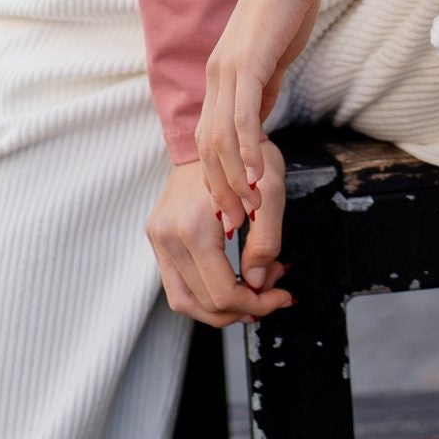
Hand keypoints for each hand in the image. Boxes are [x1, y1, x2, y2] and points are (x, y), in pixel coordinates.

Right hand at [146, 145, 292, 325]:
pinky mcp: (157, 235)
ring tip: (252, 295)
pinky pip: (176, 283)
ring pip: (184, 301)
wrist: (216, 130)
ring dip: (221, 309)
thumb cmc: (245, 156)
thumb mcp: (271, 192)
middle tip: (272, 294)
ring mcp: (157, 237)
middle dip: (244, 308)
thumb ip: (266, 241)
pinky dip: (204, 293)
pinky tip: (231, 281)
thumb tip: (257, 282)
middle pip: (204, 304)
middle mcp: (167, 236)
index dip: (258, 304)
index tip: (282, 295)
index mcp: (192, 228)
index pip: (223, 294)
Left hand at [197, 0, 344, 231]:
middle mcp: (216, 76)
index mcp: (220, 77)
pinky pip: (242, 116)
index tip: (231, 208)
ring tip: (247, 211)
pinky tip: (258, 175)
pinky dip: (247, 150)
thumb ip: (262, 90)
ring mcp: (227, 70)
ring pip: (220, 138)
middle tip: (234, 225)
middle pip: (208, 146)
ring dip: (233, 179)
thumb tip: (259, 121)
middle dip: (220, 189)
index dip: (218, 176)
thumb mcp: (272, 59)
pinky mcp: (246, 64)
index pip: (211, 138)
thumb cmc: (286, 7)